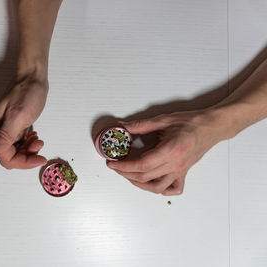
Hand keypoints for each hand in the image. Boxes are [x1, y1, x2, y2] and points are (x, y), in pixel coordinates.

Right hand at [0, 74, 47, 168]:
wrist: (33, 77)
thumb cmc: (26, 92)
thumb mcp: (17, 116)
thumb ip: (3, 136)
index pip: (7, 158)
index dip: (24, 162)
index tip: (39, 159)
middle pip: (12, 157)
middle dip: (27, 156)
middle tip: (39, 145)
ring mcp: (6, 130)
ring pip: (17, 152)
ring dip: (29, 150)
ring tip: (37, 139)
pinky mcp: (15, 127)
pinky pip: (20, 144)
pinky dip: (29, 143)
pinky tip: (34, 135)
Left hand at [107, 111, 223, 194]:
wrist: (212, 126)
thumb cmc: (193, 122)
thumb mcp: (164, 120)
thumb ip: (141, 125)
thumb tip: (124, 127)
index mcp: (171, 150)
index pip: (142, 165)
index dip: (124, 166)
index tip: (113, 163)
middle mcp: (176, 164)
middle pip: (145, 177)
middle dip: (126, 173)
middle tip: (116, 166)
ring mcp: (180, 170)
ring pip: (156, 187)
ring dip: (139, 184)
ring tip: (128, 175)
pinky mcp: (184, 172)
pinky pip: (173, 189)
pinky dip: (161, 190)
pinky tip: (152, 183)